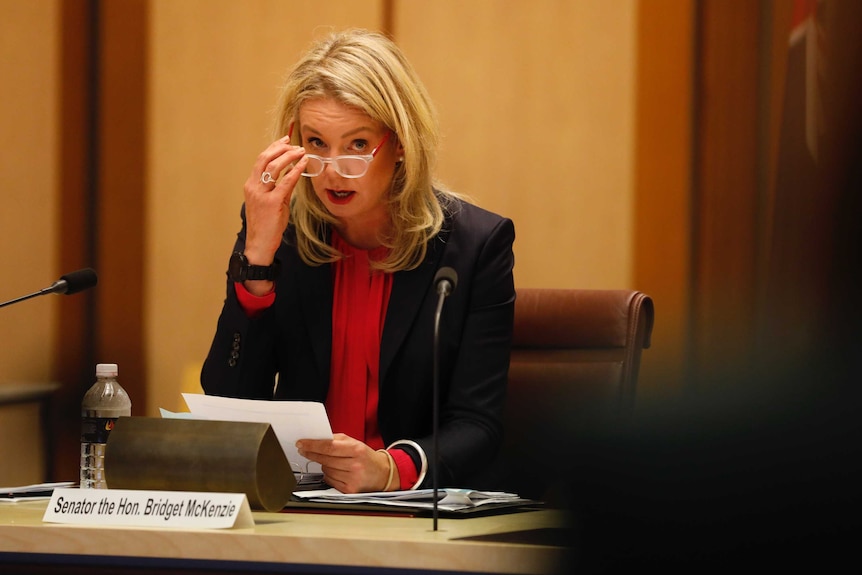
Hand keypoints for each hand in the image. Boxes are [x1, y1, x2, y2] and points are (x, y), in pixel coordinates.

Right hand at [241, 136, 307, 291]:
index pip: (261, 160)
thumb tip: (291, 175)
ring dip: (288, 156)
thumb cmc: (265, 225)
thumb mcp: (270, 203)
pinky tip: (302, 164)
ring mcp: (261, 194)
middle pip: (265, 159)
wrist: (259, 244)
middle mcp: (253, 187)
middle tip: (294, 144)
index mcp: (250, 185)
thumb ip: (278, 188)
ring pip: (273, 167)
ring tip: (300, 151)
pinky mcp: (272, 203)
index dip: (273, 148)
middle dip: (280, 148)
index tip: (284, 140)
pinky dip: (294, 171)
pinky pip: (285, 182)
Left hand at [296, 433, 397, 493]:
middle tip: (303, 449)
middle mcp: (355, 465)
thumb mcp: (355, 443)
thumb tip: (316, 439)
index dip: (312, 445)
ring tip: (332, 462)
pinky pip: (329, 480)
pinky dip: (329, 475)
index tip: (301, 443)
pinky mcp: (349, 490)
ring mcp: (352, 479)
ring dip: (324, 465)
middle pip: (325, 459)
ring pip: (325, 470)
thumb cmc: (366, 457)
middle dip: (312, 453)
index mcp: (356, 450)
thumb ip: (336, 439)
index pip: (329, 447)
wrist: (382, 473)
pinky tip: (337, 471)